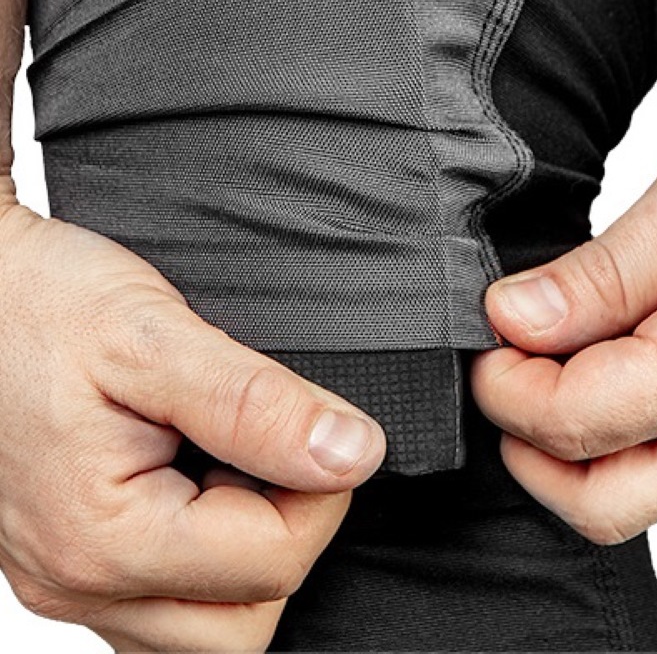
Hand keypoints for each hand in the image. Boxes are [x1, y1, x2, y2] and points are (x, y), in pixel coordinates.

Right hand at [0, 199, 387, 651]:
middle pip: (245, 619)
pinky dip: (206, 547)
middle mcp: (80, 582)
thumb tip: (353, 453)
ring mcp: (72, 578)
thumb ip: (257, 403)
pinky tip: (201, 474)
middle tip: (272, 438)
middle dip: (289, 527)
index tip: (310, 417)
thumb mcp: (155, 336)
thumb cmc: (36, 303)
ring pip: (207, 624)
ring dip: (248, 545)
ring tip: (229, 452)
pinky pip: (167, 597)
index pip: (276, 562)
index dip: (322, 484)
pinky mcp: (73, 558)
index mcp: (103, 540)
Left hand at [471, 55, 656, 545]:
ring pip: (647, 484)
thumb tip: (518, 318)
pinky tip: (619, 341)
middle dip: (529, 447)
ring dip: (579, 437)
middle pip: (605, 502)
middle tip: (506, 361)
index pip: (575, 425)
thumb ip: (605, 271)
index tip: (487, 328)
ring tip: (557, 343)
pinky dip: (631, 418)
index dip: (506, 383)